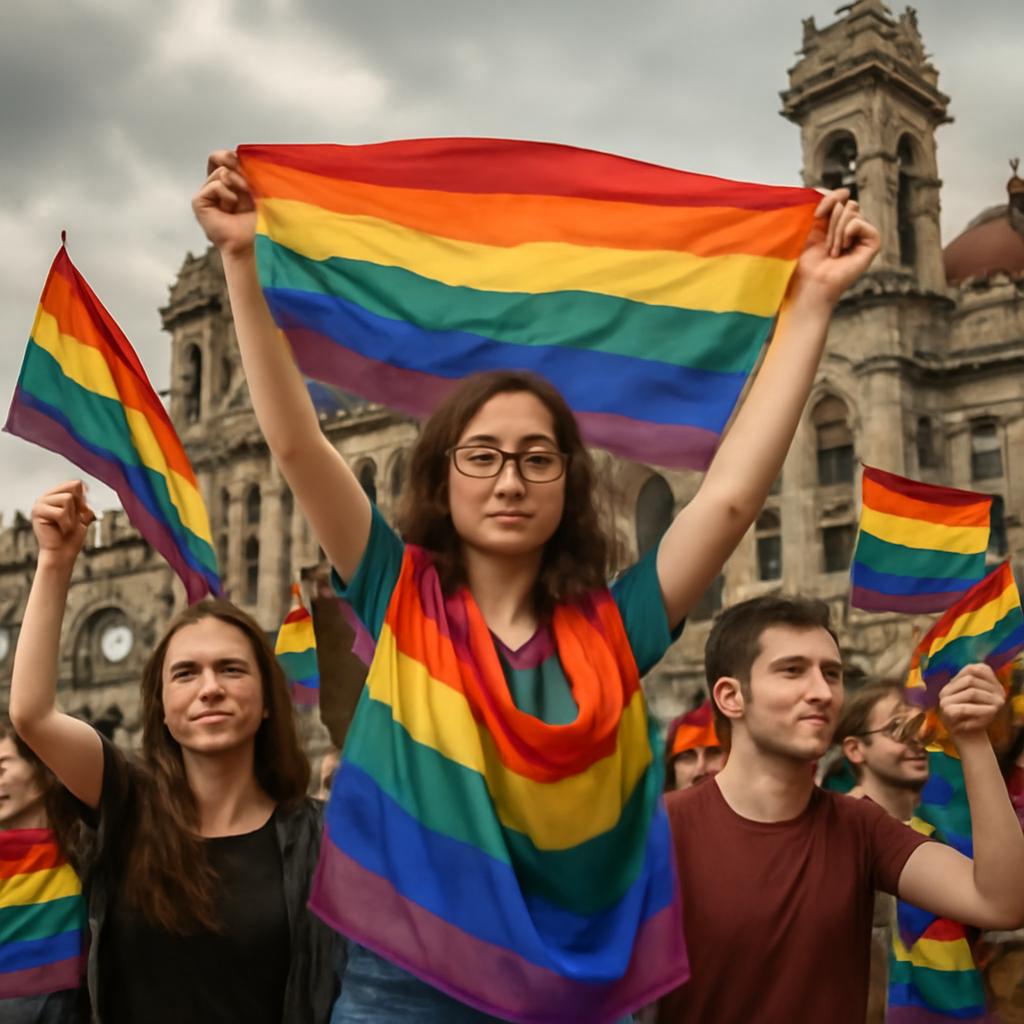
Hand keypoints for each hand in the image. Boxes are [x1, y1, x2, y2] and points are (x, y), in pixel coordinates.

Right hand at [32, 481, 94, 569]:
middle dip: (78, 507)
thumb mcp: (83, 515)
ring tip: (65, 526)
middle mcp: (48, 495)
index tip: (81, 513)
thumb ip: (84, 501)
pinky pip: (61, 512)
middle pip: (73, 488)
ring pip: (67, 499)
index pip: (76, 484)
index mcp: (58, 494)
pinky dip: (66, 523)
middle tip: (72, 520)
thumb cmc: (72, 536)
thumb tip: (86, 486)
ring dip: (72, 517)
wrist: (62, 553)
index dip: (84, 499)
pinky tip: (61, 529)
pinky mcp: (37, 511)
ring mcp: (41, 502)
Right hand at [192, 150, 256, 257]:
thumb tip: (238, 154)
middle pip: (216, 158)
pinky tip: (232, 210)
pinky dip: (227, 195)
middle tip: (244, 175)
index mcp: (232, 185)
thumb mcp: (258, 192)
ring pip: (220, 172)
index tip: (243, 160)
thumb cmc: (260, 223)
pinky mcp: (199, 203)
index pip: (226, 158)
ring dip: (237, 185)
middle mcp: (217, 188)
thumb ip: (249, 173)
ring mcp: (207, 195)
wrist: (254, 244)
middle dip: (231, 162)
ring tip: (242, 204)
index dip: (233, 156)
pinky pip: (214, 185)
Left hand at [788, 189, 879, 308]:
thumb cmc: (804, 261)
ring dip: (836, 231)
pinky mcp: (872, 244)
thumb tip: (844, 191)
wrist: (809, 284)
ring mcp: (862, 235)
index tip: (816, 215)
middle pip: (846, 203)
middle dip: (829, 222)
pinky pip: (861, 223)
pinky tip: (843, 250)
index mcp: (835, 222)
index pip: (838, 196)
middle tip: (824, 246)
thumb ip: (823, 204)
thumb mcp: (809, 226)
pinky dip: (848, 233)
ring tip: (832, 252)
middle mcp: (851, 227)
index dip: (827, 200)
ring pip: (853, 210)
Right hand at [939, 663, 1005, 740]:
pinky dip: (982, 710)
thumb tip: (982, 667)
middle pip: (971, 679)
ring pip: (970, 692)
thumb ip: (981, 683)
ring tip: (996, 709)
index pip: (971, 668)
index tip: (998, 689)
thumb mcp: (981, 698)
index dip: (988, 676)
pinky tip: (990, 714)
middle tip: (1001, 702)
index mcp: (952, 684)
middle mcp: (945, 690)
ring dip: (988, 701)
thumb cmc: (977, 717)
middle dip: (989, 690)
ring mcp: (944, 701)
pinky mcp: (947, 712)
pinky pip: (967, 708)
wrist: (968, 739)